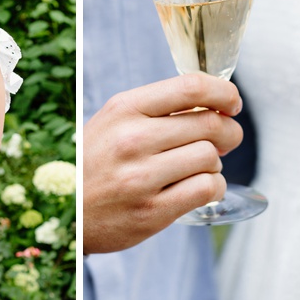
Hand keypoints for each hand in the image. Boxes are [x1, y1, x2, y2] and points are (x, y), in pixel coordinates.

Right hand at [83, 74, 243, 253]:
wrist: (68, 212)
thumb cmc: (97, 163)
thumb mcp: (114, 122)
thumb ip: (158, 110)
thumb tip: (215, 105)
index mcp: (124, 110)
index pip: (191, 88)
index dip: (224, 93)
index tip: (232, 103)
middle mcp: (132, 140)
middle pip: (209, 124)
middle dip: (229, 131)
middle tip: (228, 139)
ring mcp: (141, 177)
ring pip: (210, 157)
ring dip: (217, 162)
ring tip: (202, 166)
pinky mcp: (152, 211)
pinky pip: (206, 189)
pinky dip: (215, 186)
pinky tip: (204, 186)